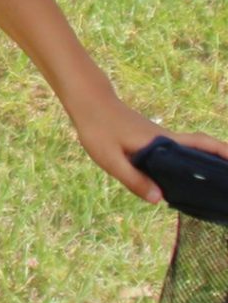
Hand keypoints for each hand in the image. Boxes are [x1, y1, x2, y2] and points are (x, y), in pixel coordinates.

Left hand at [70, 94, 227, 206]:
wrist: (88, 103)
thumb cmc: (97, 129)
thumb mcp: (110, 158)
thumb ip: (133, 179)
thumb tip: (160, 200)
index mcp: (161, 142)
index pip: (201, 146)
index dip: (222, 154)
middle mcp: (166, 138)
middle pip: (203, 147)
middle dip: (222, 159)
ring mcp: (160, 137)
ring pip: (191, 149)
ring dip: (206, 161)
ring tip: (216, 184)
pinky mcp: (152, 139)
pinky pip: (178, 150)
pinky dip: (189, 160)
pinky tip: (184, 178)